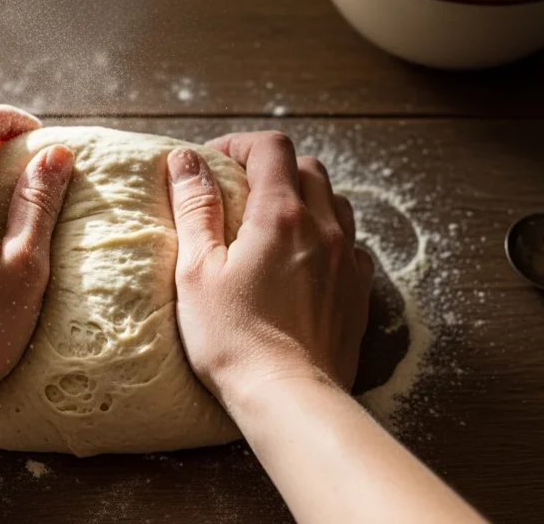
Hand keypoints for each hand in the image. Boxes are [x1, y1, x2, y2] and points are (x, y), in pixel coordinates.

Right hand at [165, 131, 373, 402]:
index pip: (270, 148)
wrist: (288, 397)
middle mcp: (322, 227)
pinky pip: (349, 243)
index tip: (213, 165)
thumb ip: (194, 208)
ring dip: (304, 198)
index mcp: (279, 215)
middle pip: (307, 168)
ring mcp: (345, 259)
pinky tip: (303, 259)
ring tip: (270, 223)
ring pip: (335, 201)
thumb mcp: (197, 270)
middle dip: (271, 168)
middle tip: (236, 193)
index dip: (239, 145)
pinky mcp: (357, 291)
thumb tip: (186, 160)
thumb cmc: (233, 338)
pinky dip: (326, 236)